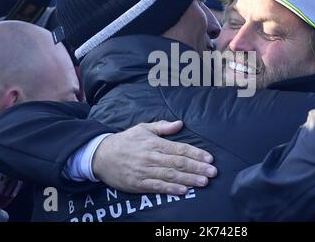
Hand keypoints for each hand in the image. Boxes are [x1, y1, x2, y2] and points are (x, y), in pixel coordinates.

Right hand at [92, 120, 216, 194]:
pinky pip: (156, 187)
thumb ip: (162, 127)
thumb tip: (180, 123)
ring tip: (203, 182)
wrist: (101, 155)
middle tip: (213, 172)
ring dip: (188, 179)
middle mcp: (151, 157)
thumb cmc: (125, 141)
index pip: (179, 148)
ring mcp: (144, 171)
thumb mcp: (143, 128)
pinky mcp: (138, 184)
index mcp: (154, 143)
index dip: (196, 153)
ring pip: (170, 175)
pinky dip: (170, 189)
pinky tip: (183, 191)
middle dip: (197, 167)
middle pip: (178, 163)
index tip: (209, 158)